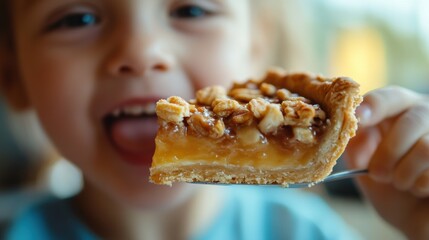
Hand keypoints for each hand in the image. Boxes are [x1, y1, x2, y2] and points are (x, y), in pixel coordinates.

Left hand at [344, 86, 428, 239]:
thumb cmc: (389, 187)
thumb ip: (355, 144)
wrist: (415, 217)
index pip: (391, 98)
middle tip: (377, 173)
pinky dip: (421, 184)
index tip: (360, 117)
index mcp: (401, 112)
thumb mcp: (364, 164)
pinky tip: (419, 189)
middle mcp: (427, 117)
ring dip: (404, 173)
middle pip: (412, 121)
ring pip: (426, 147)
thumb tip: (351, 128)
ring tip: (400, 183)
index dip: (375, 105)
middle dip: (389, 152)